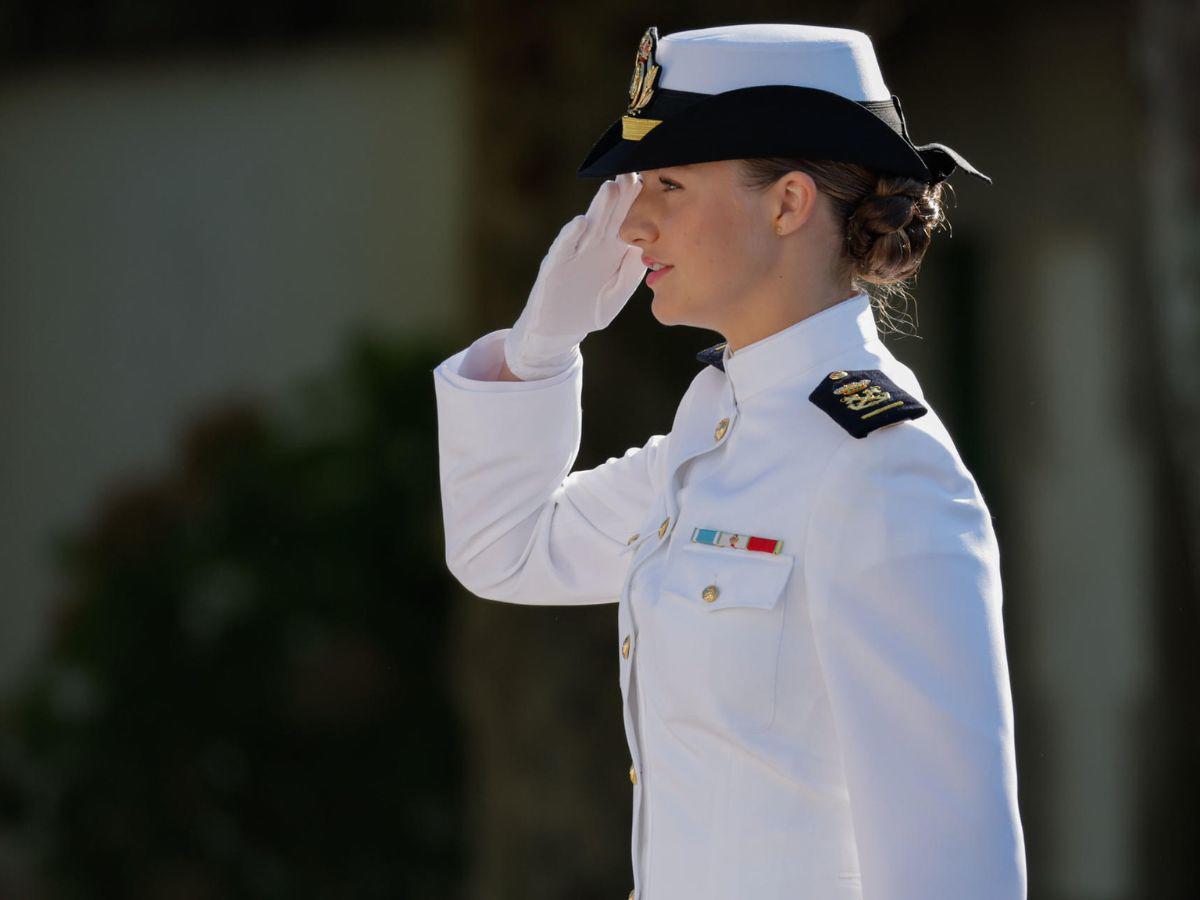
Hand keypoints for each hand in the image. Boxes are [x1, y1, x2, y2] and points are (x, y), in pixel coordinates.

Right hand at [504, 172, 645, 379]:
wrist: (559, 330)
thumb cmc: (589, 310)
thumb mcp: (616, 293)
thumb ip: (630, 273)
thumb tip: (648, 251)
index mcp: (611, 251)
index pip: (627, 222)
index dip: (638, 204)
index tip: (653, 183)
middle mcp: (592, 247)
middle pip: (610, 216)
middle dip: (621, 196)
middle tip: (634, 172)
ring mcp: (573, 254)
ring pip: (589, 226)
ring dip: (599, 208)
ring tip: (611, 188)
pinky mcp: (555, 266)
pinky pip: (563, 249)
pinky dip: (571, 236)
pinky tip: (581, 223)